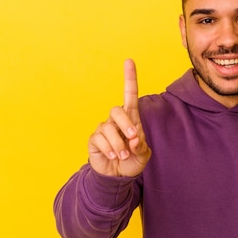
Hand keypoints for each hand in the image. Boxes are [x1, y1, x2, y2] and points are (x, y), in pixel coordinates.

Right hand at [87, 59, 151, 176]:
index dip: (129, 78)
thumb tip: (133, 139)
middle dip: (126, 124)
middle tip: (133, 139)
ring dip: (118, 144)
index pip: (129, 95)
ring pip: (109, 128)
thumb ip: (141, 146)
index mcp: (131, 119)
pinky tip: (113, 157)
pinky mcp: (94, 139)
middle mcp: (116, 120)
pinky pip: (100, 139)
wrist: (118, 176)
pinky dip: (109, 150)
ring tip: (123, 156)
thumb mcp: (143, 155)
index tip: (129, 61)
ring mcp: (104, 129)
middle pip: (117, 110)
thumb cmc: (132, 161)